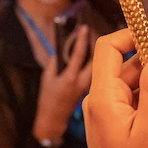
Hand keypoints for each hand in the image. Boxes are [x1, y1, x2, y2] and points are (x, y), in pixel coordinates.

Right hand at [34, 26, 93, 142]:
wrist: (54, 121)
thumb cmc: (48, 99)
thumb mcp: (47, 79)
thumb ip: (55, 62)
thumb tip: (64, 48)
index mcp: (70, 78)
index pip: (80, 54)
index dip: (82, 39)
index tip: (85, 27)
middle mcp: (85, 82)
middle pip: (97, 57)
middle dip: (97, 43)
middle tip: (94, 31)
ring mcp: (92, 86)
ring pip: (100, 65)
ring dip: (99, 52)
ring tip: (95, 40)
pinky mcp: (95, 89)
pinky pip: (99, 72)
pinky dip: (98, 62)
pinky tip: (96, 55)